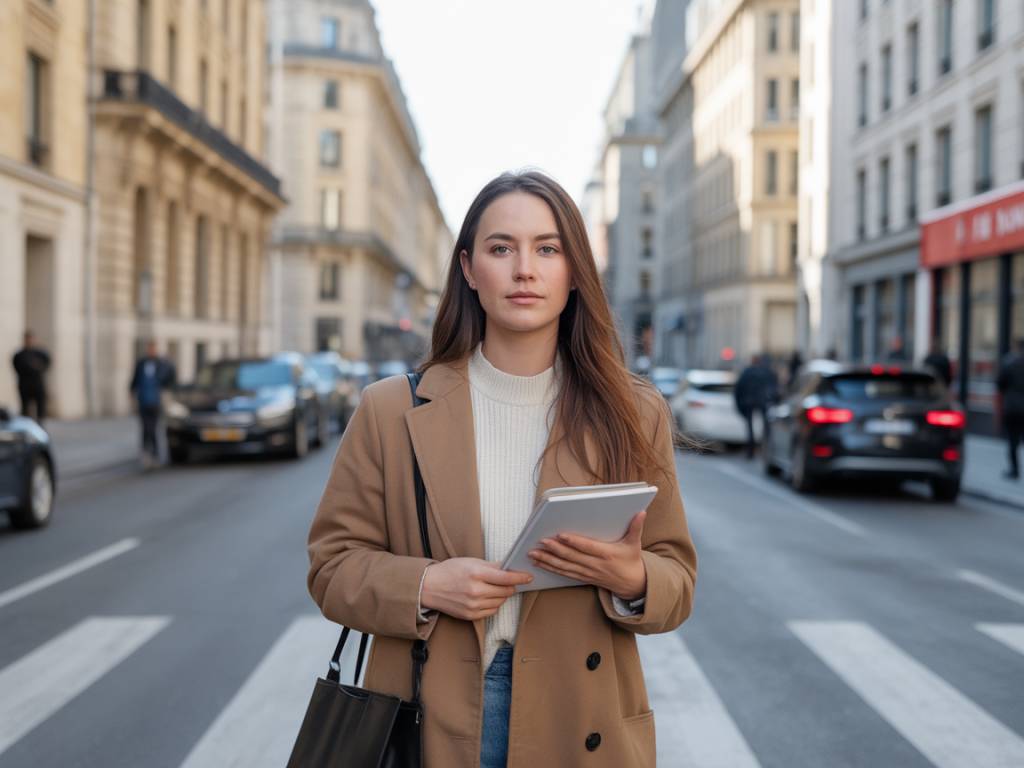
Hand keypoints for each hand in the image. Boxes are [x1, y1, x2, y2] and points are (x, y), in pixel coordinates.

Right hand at [421, 558, 532, 620]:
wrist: (428, 587)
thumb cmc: (449, 571)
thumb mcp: (471, 562)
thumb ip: (492, 566)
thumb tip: (510, 567)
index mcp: (476, 574)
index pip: (506, 577)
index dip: (520, 577)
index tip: (528, 576)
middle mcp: (475, 591)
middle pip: (506, 591)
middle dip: (510, 585)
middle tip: (508, 580)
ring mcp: (473, 605)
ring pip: (500, 602)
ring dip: (502, 595)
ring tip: (492, 588)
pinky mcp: (471, 616)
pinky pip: (492, 611)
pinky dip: (494, 604)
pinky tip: (486, 597)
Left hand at [528, 510, 647, 599]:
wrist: (632, 584)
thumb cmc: (631, 561)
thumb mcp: (635, 544)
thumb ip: (636, 527)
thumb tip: (641, 512)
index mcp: (607, 554)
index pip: (587, 547)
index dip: (574, 542)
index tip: (561, 535)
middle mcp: (595, 565)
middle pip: (572, 557)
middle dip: (555, 550)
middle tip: (541, 541)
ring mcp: (588, 573)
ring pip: (564, 567)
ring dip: (548, 560)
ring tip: (533, 554)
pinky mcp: (583, 577)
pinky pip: (565, 574)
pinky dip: (551, 569)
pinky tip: (539, 563)